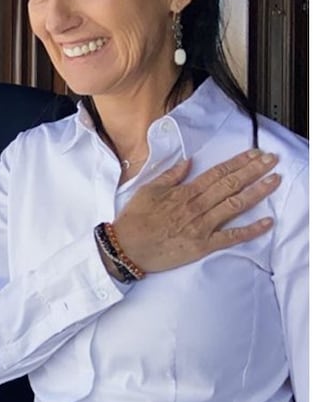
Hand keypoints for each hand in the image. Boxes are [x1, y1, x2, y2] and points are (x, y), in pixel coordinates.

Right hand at [112, 149, 280, 273]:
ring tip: (274, 181)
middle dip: (254, 171)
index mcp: (184, 192)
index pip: (217, 173)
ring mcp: (202, 226)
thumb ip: (170, 175)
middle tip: (272, 160)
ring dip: (257, 192)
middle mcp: (197, 206)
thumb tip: (188, 162)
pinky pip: (231, 237)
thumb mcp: (148, 190)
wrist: (126, 247)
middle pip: (231, 185)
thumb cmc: (134, 220)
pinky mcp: (203, 245)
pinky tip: (266, 222)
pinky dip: (250, 230)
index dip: (238, 162)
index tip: (254, 154)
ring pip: (235, 206)